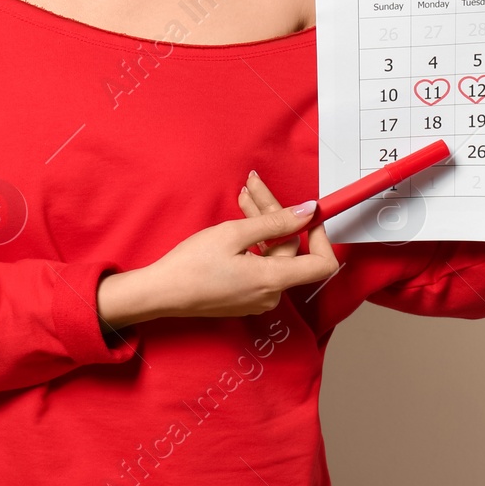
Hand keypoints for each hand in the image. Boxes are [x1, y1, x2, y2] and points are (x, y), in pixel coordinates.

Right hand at [96, 171, 336, 325]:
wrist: (162, 292)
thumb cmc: (193, 264)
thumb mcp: (234, 233)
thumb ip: (276, 221)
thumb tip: (310, 211)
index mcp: (274, 279)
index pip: (322, 263)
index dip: (321, 235)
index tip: (309, 212)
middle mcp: (272, 293)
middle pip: (289, 248)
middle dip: (274, 214)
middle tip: (252, 187)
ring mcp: (258, 297)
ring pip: (273, 253)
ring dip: (262, 224)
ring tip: (242, 197)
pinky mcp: (245, 296)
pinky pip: (260, 265)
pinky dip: (253, 242)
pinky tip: (239, 222)